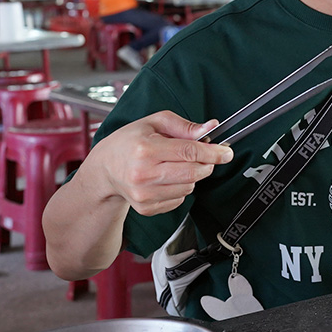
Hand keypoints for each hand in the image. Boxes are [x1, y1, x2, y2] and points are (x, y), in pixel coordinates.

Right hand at [84, 112, 232, 215]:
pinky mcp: (146, 208)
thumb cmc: (129, 141)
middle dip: (206, 164)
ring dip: (192, 176)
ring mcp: (144, 195)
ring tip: (175, 164)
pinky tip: (166, 178)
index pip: (188, 152)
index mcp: (145, 149)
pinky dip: (180, 188)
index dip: (213, 152)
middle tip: (205, 156)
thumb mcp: (154, 123)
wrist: (104, 169)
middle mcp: (143, 175)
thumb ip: (184, 125)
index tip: (227, 152)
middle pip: (193, 173)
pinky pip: (179, 200)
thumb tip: (210, 128)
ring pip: (189, 187)